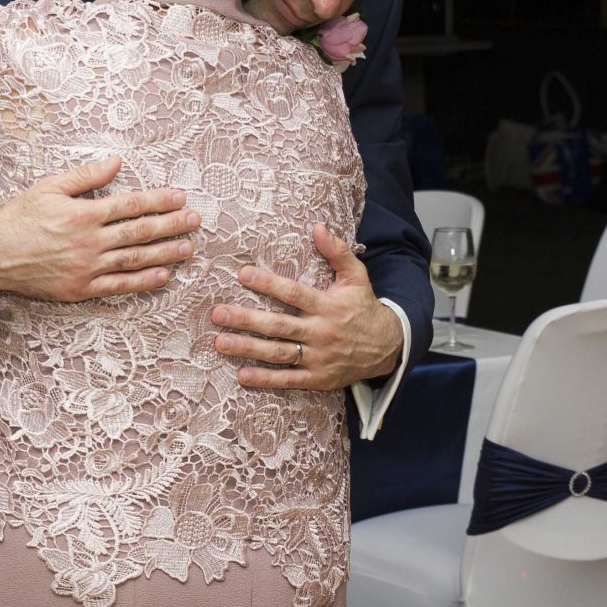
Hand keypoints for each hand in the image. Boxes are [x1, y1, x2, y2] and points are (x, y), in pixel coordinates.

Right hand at [0, 156, 199, 300]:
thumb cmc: (20, 217)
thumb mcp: (49, 187)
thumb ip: (85, 176)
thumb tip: (116, 162)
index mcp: (83, 213)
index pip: (131, 205)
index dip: (158, 201)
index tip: (180, 197)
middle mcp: (89, 242)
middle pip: (140, 232)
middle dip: (171, 225)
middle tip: (195, 220)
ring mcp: (87, 268)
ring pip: (135, 259)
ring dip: (165, 253)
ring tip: (188, 248)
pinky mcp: (81, 289)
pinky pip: (119, 286)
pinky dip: (143, 281)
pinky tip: (163, 276)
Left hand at [211, 223, 402, 391]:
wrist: (388, 347)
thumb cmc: (363, 306)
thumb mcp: (356, 276)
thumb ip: (337, 251)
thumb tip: (318, 226)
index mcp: (328, 306)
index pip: (294, 293)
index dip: (269, 283)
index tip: (242, 274)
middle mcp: (321, 332)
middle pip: (279, 325)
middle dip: (246, 319)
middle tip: (218, 313)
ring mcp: (319, 358)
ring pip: (279, 353)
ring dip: (248, 349)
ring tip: (221, 342)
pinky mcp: (319, 379)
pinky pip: (289, 380)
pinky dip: (266, 380)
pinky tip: (242, 375)